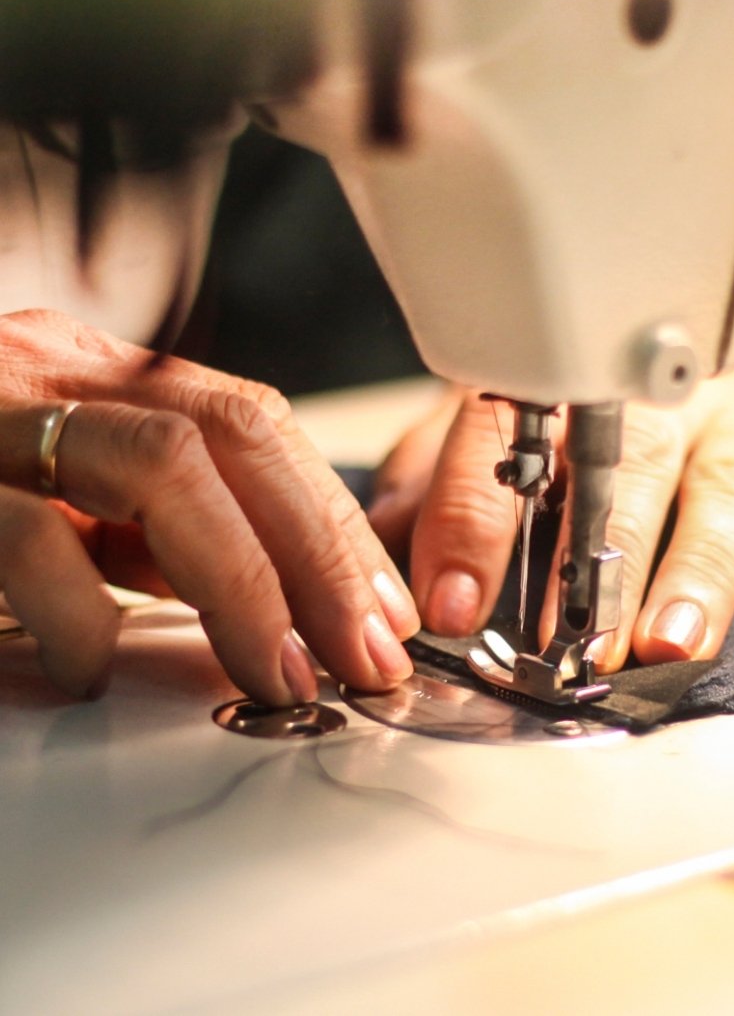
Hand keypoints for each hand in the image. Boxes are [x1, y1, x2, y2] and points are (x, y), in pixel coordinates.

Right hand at [0, 310, 418, 701]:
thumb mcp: (61, 497)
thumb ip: (154, 529)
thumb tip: (269, 602)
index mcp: (96, 375)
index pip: (253, 423)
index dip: (334, 519)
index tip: (384, 608)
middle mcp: (55, 374)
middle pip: (235, 433)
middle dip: (322, 553)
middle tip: (364, 654)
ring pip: (163, 464)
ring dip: (242, 583)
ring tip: (275, 674)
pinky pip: (34, 538)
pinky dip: (84, 615)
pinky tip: (95, 667)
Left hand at [369, 263, 733, 669]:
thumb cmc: (618, 374)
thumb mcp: (518, 401)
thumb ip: (446, 469)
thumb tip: (377, 536)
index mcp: (570, 383)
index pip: (509, 442)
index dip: (474, 522)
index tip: (450, 601)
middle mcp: (663, 394)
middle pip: (633, 468)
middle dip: (603, 560)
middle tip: (577, 643)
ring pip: (727, 488)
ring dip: (700, 569)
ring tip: (674, 641)